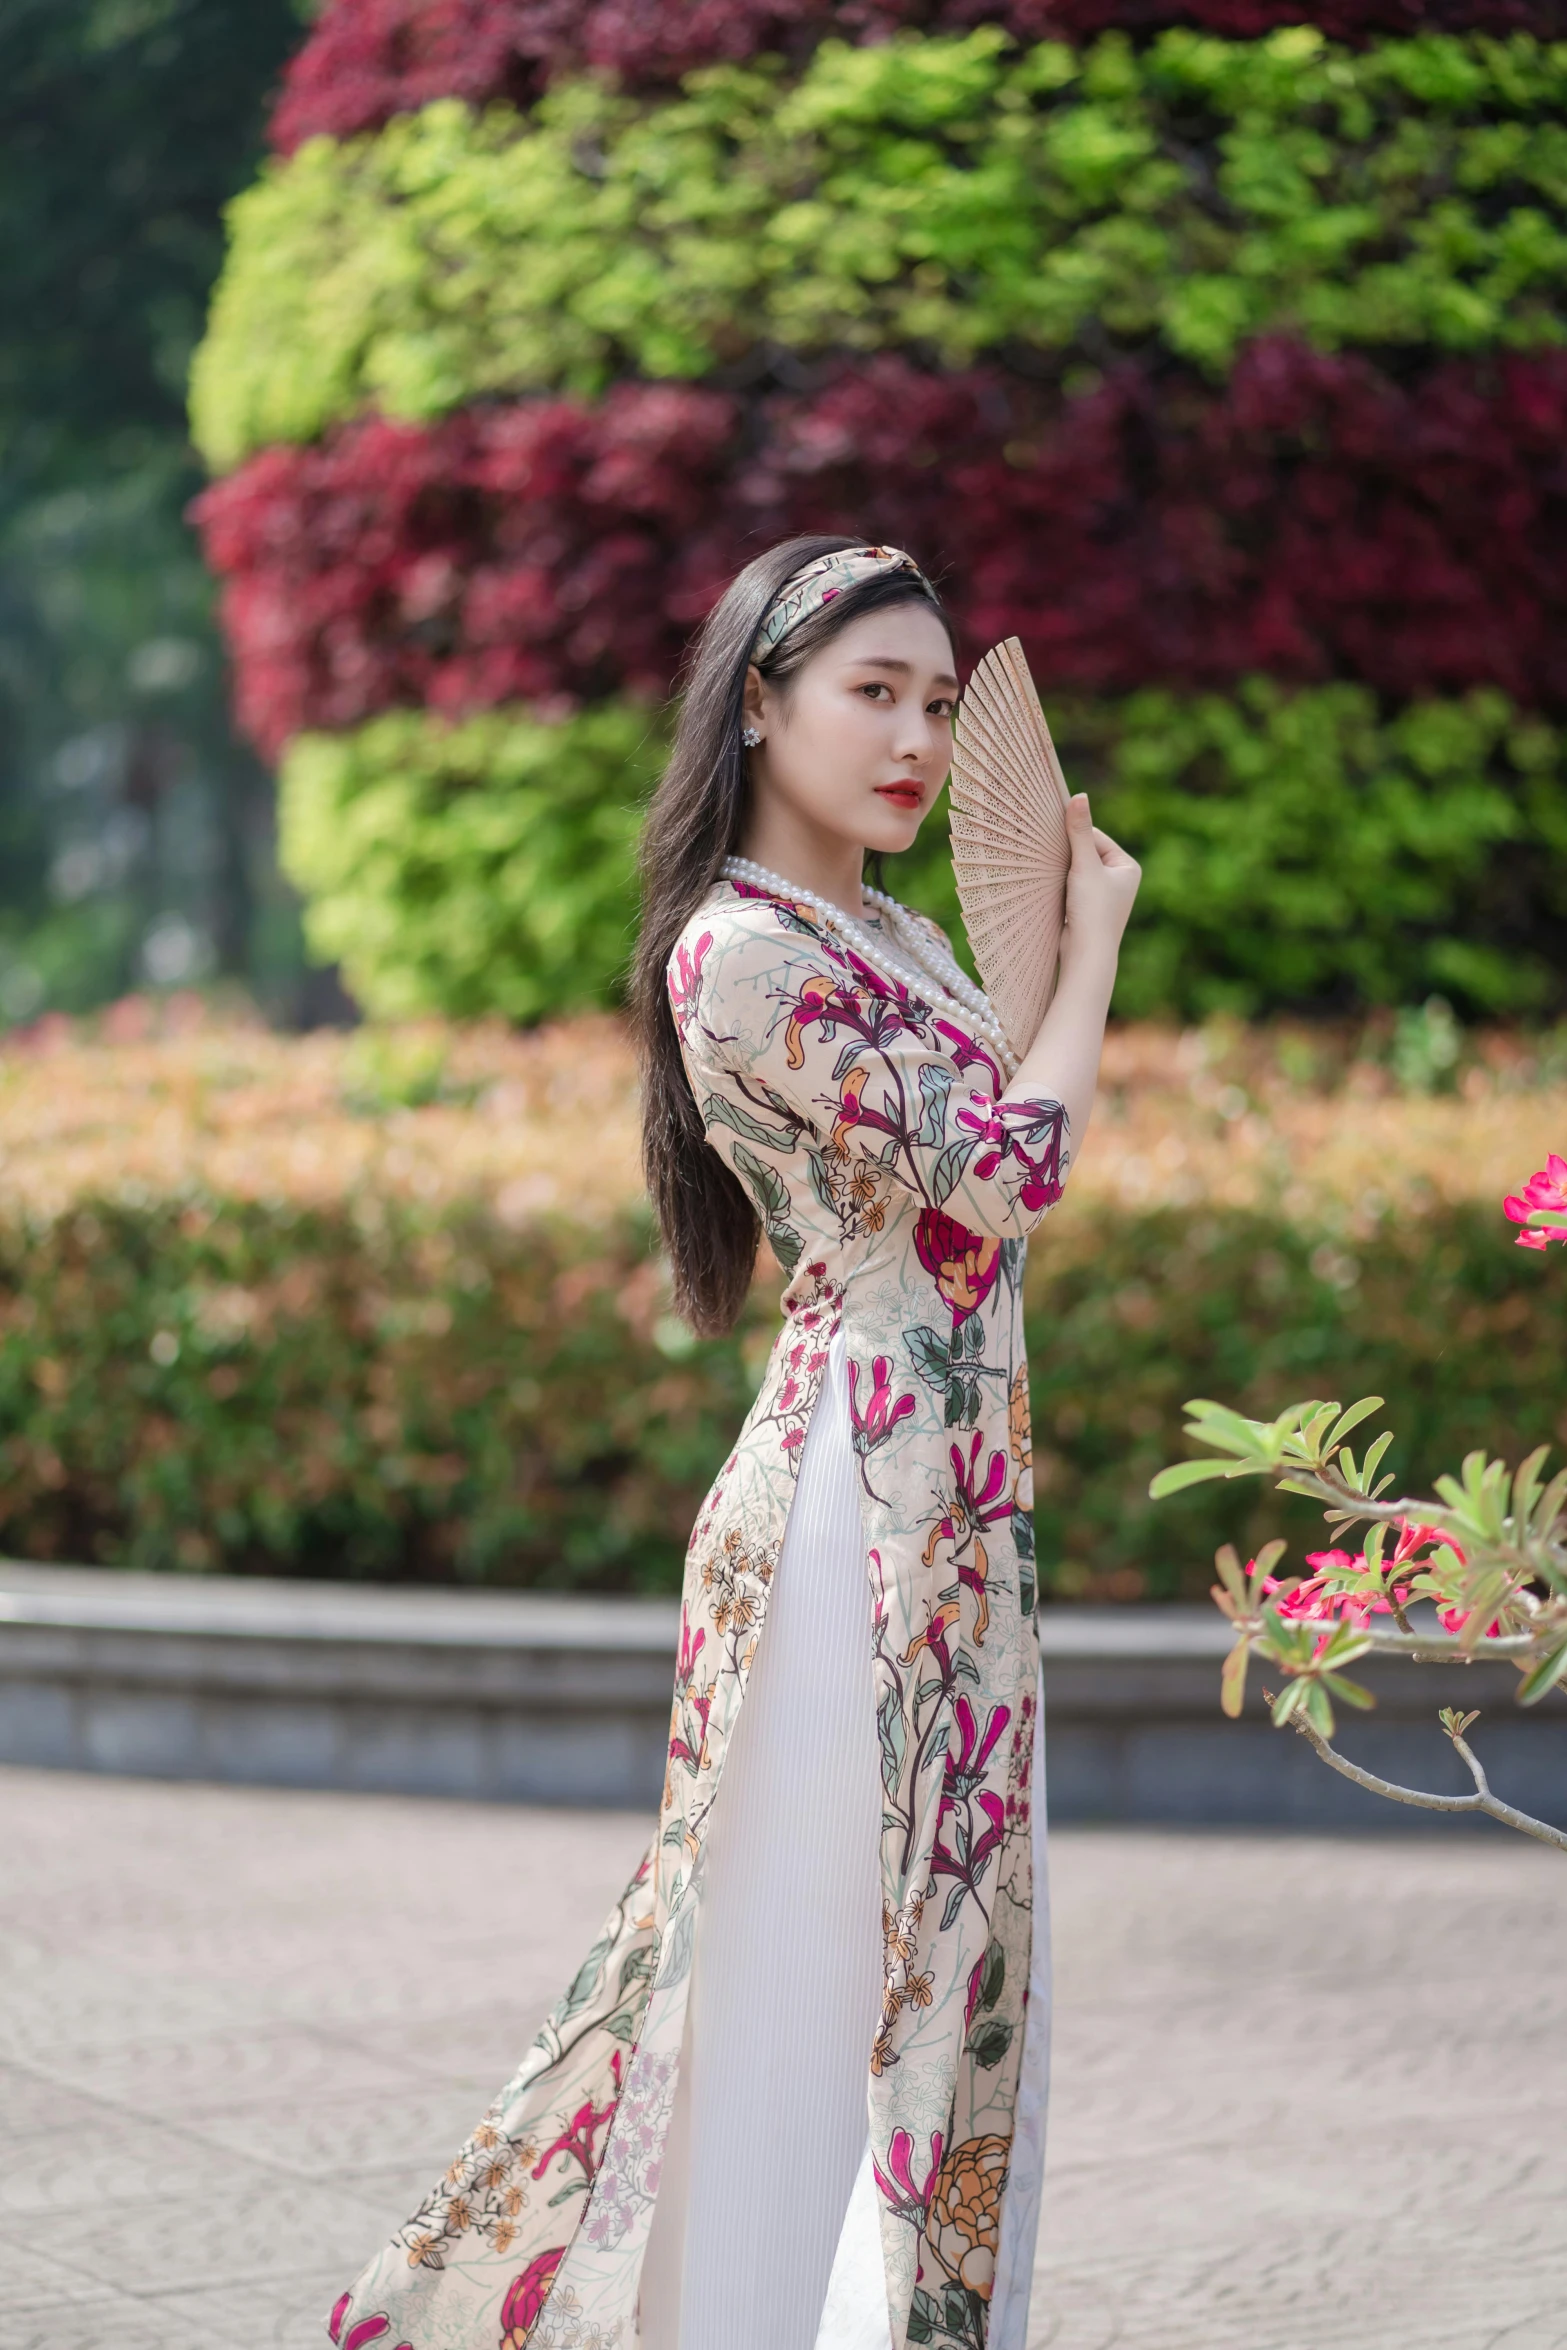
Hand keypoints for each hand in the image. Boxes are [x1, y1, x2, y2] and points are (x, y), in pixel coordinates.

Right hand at [1060, 791, 1139, 971]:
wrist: (1085, 955)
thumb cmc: (1092, 911)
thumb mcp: (1085, 866)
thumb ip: (1079, 832)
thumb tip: (1079, 797)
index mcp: (1128, 867)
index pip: (1096, 838)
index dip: (1075, 836)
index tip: (1052, 832)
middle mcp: (1120, 880)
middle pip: (1087, 853)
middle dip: (1068, 854)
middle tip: (1048, 853)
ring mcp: (1104, 896)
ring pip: (1077, 871)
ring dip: (1063, 870)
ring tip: (1052, 874)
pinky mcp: (1088, 909)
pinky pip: (1073, 887)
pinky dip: (1061, 884)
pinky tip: (1052, 888)